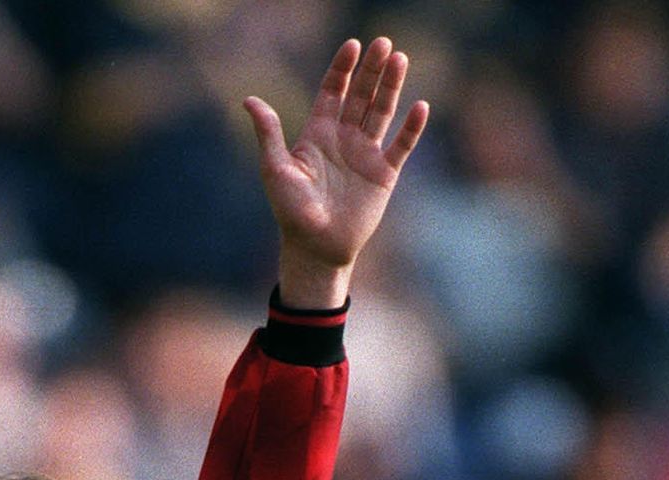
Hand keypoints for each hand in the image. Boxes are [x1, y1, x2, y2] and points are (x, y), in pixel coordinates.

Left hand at [244, 38, 428, 308]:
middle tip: (384, 43)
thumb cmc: (291, 211)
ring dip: (391, 87)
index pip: (333, 91)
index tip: (352, 46)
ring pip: (382, 113)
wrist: (316, 247)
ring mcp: (366, 154)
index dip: (342, 69)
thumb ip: (268, 133)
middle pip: (361, 96)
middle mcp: (344, 139)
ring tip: (400, 60)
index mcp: (318, 133)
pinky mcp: (384, 174)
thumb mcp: (276, 169)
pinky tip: (419, 106)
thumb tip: (249, 100)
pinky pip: (401, 145)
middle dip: (372, 70)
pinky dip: (411, 127)